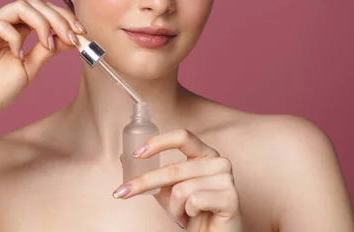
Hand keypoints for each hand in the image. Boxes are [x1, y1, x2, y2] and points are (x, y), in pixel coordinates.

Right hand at [0, 0, 84, 116]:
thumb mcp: (32, 66)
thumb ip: (48, 49)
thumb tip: (71, 37)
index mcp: (17, 26)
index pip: (43, 10)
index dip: (64, 17)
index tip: (81, 32)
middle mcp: (2, 20)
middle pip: (35, 3)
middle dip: (58, 18)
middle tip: (72, 37)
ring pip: (20, 6)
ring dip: (42, 23)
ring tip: (48, 45)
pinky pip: (1, 24)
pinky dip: (16, 38)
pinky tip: (18, 56)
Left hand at [115, 129, 241, 230]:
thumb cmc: (193, 213)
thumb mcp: (168, 192)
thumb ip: (151, 175)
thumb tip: (123, 159)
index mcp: (205, 154)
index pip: (182, 137)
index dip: (158, 142)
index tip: (136, 154)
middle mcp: (218, 162)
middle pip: (174, 167)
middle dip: (144, 182)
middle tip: (122, 192)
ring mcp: (227, 179)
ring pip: (181, 189)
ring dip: (173, 207)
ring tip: (182, 214)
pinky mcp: (231, 198)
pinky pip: (194, 201)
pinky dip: (187, 213)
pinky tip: (195, 215)